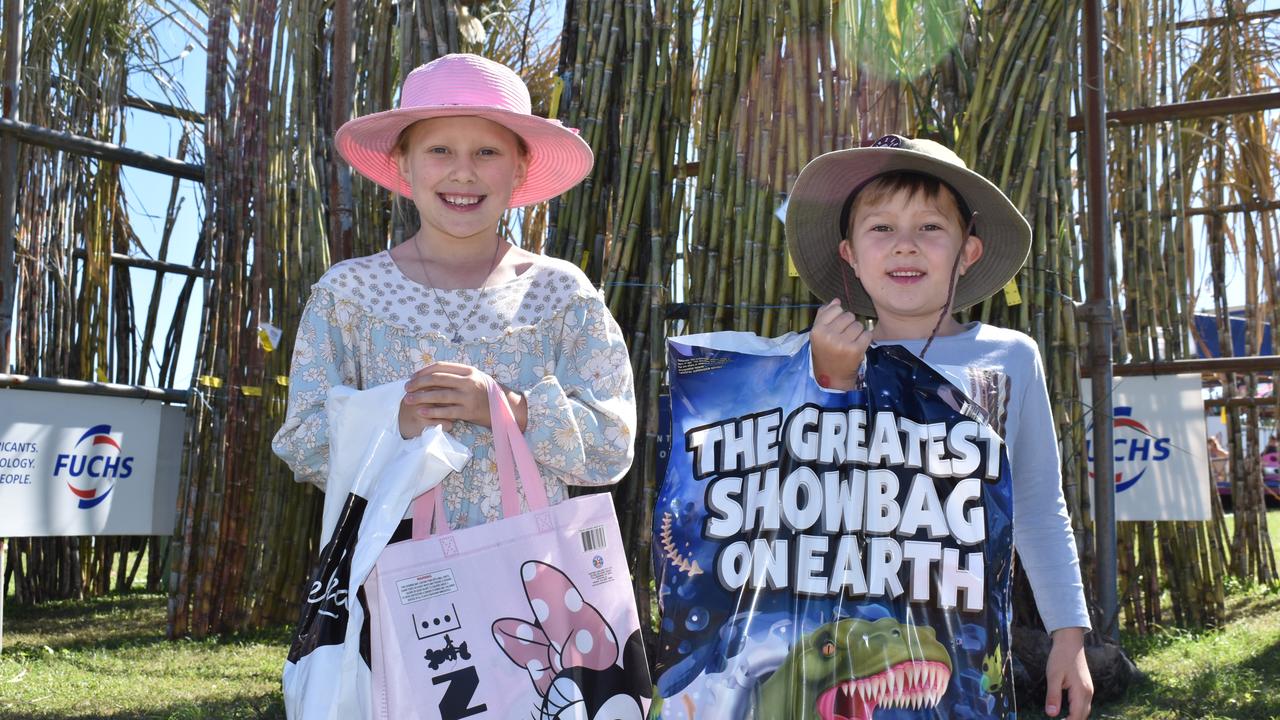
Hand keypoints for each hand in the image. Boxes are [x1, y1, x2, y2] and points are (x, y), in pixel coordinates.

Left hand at [398, 362, 528, 438]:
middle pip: (437, 379)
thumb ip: (458, 375)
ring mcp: (469, 396)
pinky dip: (432, 412)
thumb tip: (433, 375)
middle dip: (418, 383)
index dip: (424, 371)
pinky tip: (421, 412)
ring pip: (439, 395)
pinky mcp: (469, 411)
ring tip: (408, 400)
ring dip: (421, 397)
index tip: (412, 377)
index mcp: (469, 371)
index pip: (441, 367)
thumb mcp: (476, 378)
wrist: (507, 409)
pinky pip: (446, 411)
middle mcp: (468, 381)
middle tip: (406, 388)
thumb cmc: (488, 394)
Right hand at [810, 298, 871, 389]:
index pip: (836, 308)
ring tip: (850, 341)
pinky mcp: (856, 350)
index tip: (837, 326)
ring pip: (858, 325)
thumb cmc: (825, 352)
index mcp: (817, 330)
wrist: (832, 376)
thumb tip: (836, 300)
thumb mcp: (819, 334)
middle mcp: (828, 336)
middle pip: (849, 316)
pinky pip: (867, 334)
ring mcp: (842, 343)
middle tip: (844, 336)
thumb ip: (824, 315)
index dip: (839, 315)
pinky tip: (858, 345)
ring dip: (857, 332)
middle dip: (849, 324)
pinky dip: (865, 338)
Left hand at [1044, 627, 1092, 718]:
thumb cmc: (1060, 657)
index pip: (1076, 716)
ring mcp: (1088, 689)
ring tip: (1062, 719)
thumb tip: (1052, 714)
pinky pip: (1084, 704)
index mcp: (1081, 691)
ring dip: (1075, 717)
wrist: (1070, 642)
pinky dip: (1077, 710)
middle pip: (1083, 715)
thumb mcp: (1053, 676)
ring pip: (1085, 710)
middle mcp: (1088, 692)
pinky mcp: (1086, 687)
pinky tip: (1068, 711)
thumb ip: (1053, 696)